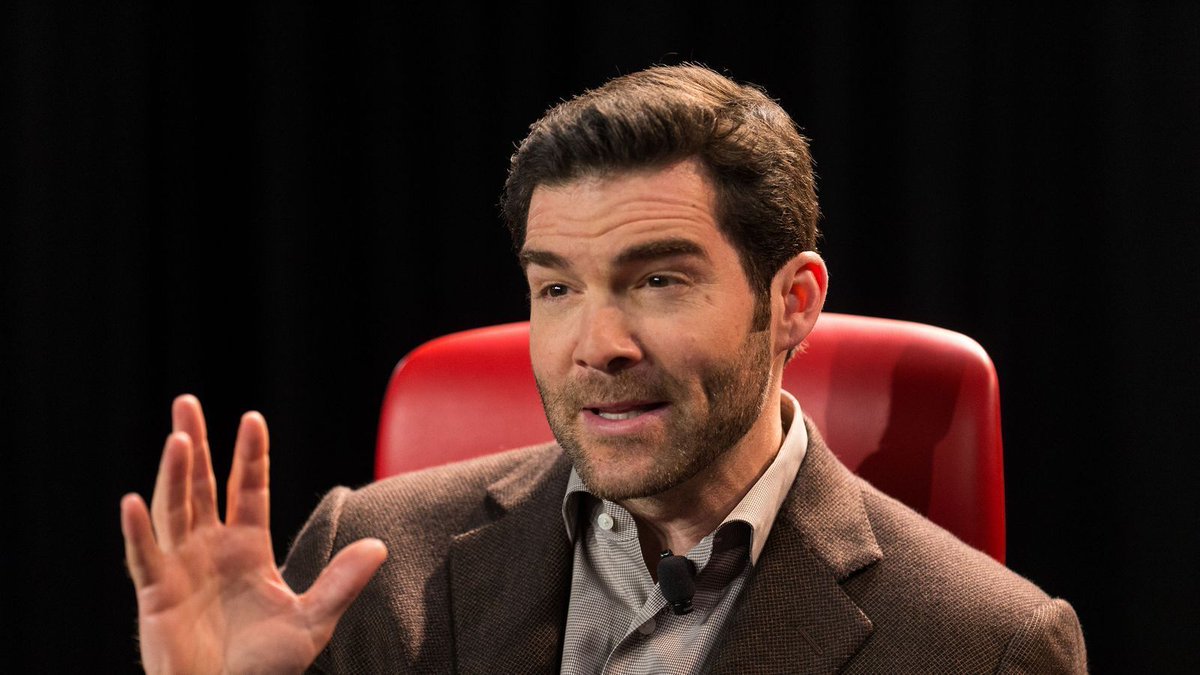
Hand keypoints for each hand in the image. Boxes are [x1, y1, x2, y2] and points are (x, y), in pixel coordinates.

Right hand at [121, 395, 386, 673]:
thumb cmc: (264, 667)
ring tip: (178, 438)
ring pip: (173, 511)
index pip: (249, 490)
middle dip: (196, 443)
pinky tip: (133, 502)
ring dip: (173, 475)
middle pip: (202, 486)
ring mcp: (181, 569)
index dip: (251, 456)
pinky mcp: (157, 596)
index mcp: (247, 549)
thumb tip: (380, 546)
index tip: (252, 417)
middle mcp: (211, 550)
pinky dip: (137, 532)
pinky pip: (145, 558)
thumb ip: (341, 583)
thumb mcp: (312, 622)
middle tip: (187, 402)